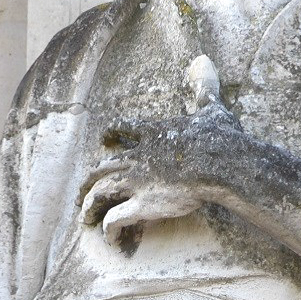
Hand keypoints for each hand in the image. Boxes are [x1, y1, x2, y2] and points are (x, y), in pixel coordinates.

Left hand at [79, 99, 237, 246]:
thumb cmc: (218, 137)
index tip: (104, 141)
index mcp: (152, 133)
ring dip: (90, 205)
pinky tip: (109, 238)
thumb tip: (205, 61)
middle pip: (102, 166)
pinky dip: (108, 229)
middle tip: (81, 191)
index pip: (122, 129)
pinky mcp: (142, 204)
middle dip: (88, 180)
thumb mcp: (211, 107)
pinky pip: (115, 218)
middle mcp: (137, 158)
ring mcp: (137, 182)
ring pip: (100, 193)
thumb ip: (204, 88)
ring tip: (85, 217)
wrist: (218, 162)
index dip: (111, 135)